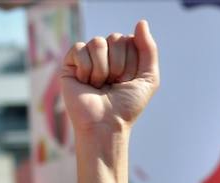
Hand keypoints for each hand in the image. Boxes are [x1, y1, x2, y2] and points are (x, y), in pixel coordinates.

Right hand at [60, 20, 158, 135]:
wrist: (106, 123)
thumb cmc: (127, 105)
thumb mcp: (148, 78)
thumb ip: (148, 50)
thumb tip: (141, 22)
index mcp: (125, 56)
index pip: (130, 40)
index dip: (131, 62)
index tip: (128, 81)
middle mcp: (106, 54)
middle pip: (114, 38)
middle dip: (118, 65)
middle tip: (114, 83)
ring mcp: (88, 57)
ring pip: (97, 42)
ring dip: (103, 69)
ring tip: (100, 85)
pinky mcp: (70, 62)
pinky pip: (80, 48)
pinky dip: (87, 68)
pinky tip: (86, 82)